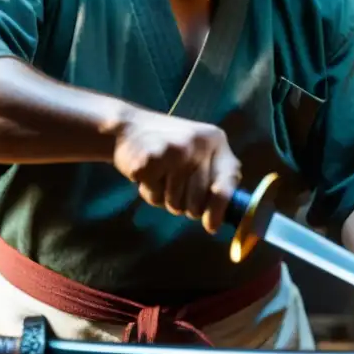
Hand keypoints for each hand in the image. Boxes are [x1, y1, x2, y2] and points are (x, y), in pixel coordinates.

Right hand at [112, 109, 240, 233]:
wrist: (127, 127)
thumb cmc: (167, 149)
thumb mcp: (197, 155)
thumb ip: (214, 181)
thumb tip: (216, 222)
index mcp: (216, 141)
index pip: (227, 183)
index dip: (219, 209)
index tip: (210, 226)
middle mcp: (199, 143)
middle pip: (198, 202)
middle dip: (185, 205)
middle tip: (173, 186)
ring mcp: (175, 150)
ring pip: (176, 203)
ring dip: (165, 198)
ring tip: (159, 175)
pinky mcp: (151, 159)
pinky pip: (155, 197)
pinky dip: (148, 192)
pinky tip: (146, 174)